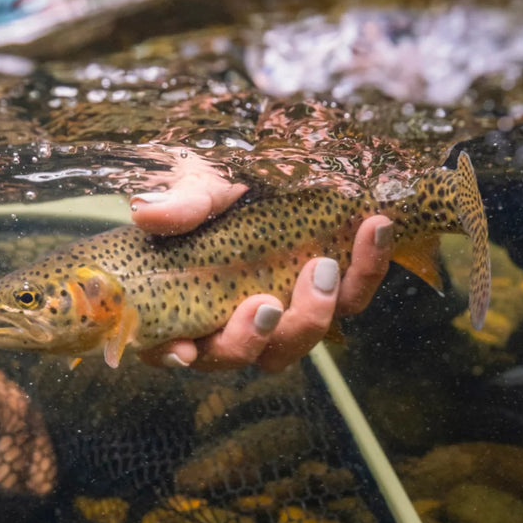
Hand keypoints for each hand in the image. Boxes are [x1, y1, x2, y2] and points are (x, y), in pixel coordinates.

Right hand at [128, 148, 393, 371]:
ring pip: (300, 339)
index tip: (184, 349)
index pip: (170, 347)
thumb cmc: (217, 186)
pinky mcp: (329, 291)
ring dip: (315, 313)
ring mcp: (287, 312)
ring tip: (326, 266)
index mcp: (184, 308)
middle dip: (255, 338)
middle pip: (242, 355)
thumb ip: (181, 203)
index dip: (172, 355)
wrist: (264, 166)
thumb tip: (148, 213)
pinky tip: (374, 228)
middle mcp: (234, 323)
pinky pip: (352, 296)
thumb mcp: (196, 184)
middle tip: (267, 303)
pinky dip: (367, 269)